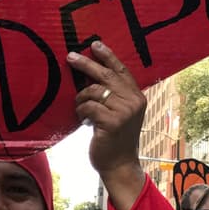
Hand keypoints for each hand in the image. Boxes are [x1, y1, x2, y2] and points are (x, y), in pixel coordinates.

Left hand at [67, 41, 144, 173]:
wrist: (119, 165)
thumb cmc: (115, 138)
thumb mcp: (121, 113)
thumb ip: (114, 95)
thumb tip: (90, 72)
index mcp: (137, 97)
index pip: (122, 70)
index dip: (108, 56)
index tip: (95, 44)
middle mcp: (134, 102)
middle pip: (106, 75)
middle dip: (86, 64)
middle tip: (71, 57)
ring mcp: (124, 112)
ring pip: (94, 91)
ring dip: (81, 98)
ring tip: (81, 108)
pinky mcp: (112, 122)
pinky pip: (89, 106)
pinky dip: (81, 111)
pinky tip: (83, 119)